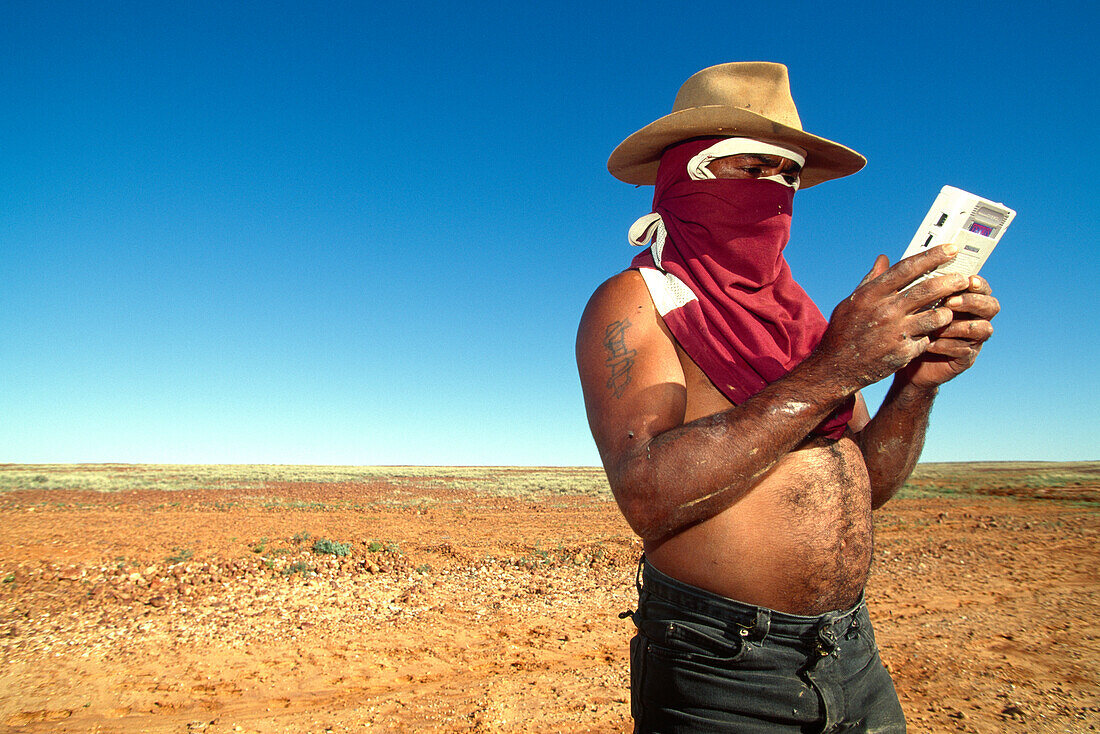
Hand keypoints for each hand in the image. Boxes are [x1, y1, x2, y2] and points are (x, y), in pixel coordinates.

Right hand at [815, 245, 973, 390]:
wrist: (837, 367)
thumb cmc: (844, 330)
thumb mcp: (852, 301)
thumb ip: (872, 280)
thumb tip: (884, 258)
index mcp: (872, 294)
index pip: (908, 268)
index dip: (932, 256)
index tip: (951, 249)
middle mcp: (885, 311)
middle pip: (928, 289)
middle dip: (951, 282)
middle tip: (965, 279)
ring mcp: (896, 332)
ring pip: (936, 316)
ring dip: (947, 311)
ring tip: (951, 308)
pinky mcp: (903, 352)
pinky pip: (928, 338)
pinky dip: (931, 334)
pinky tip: (932, 333)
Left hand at [898, 274, 999, 388]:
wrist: (899, 358)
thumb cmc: (904, 324)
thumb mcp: (901, 302)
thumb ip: (897, 281)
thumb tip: (882, 258)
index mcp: (962, 298)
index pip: (979, 286)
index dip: (978, 282)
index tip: (967, 278)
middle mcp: (972, 317)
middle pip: (990, 305)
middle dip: (973, 302)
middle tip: (951, 301)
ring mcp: (971, 339)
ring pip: (983, 329)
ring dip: (961, 325)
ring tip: (941, 324)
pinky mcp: (965, 358)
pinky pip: (965, 351)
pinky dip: (949, 346)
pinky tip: (931, 344)